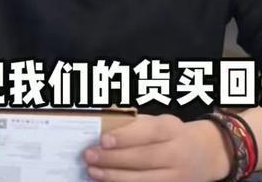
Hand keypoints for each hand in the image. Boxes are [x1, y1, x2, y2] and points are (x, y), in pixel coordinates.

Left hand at [84, 114, 231, 181]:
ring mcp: (177, 177)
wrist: (206, 154)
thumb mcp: (158, 121)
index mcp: (171, 129)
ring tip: (93, 171)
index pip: (148, 132)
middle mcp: (177, 153)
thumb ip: (134, 122)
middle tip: (89, 156)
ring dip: (115, 176)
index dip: (125, 137)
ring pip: (144, 179)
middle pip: (143, 158)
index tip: (103, 140)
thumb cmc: (172, 133)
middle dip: (113, 159)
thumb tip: (103, 121)